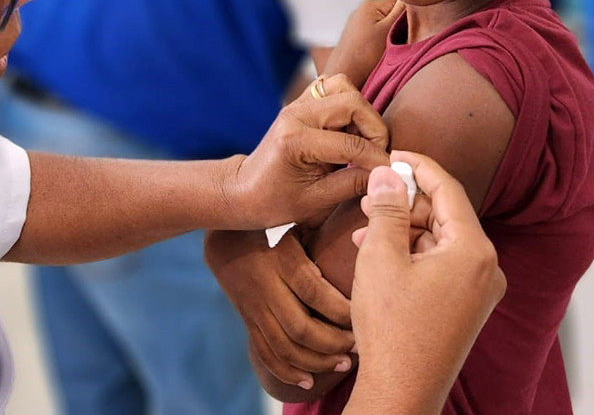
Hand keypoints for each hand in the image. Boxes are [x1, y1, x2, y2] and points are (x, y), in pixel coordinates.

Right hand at [205, 229, 353, 390]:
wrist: (223, 235)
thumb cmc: (273, 219)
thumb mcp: (295, 214)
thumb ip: (325, 219)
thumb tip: (369, 211)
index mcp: (281, 258)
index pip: (314, 292)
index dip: (342, 309)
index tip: (367, 312)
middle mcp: (265, 286)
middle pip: (301, 328)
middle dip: (334, 342)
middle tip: (360, 344)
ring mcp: (253, 307)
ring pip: (284, 347)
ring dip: (317, 361)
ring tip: (345, 362)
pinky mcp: (247, 320)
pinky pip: (265, 352)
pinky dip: (287, 371)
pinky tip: (308, 380)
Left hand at [224, 73, 390, 229]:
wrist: (244, 191)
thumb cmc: (274, 201)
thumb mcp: (316, 201)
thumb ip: (353, 184)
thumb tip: (387, 175)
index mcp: (295, 140)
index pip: (351, 143)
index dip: (377, 159)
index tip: (390, 173)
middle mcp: (296, 114)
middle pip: (352, 102)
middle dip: (373, 129)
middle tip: (376, 154)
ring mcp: (296, 104)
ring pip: (343, 87)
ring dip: (362, 112)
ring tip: (363, 141)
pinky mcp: (300, 102)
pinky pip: (332, 87)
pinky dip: (349, 103)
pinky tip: (351, 129)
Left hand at [323, 0, 402, 87]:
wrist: (344, 73)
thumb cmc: (366, 54)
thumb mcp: (389, 30)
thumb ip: (401, 11)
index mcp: (370, 4)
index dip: (410, 11)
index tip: (413, 25)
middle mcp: (362, 9)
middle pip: (392, 9)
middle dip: (401, 20)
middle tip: (403, 36)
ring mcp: (358, 20)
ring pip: (385, 20)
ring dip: (392, 29)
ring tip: (391, 44)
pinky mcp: (356, 33)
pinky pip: (376, 28)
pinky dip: (382, 36)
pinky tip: (381, 48)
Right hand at [345, 153, 506, 414]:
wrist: (401, 392)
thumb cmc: (392, 329)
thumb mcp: (381, 257)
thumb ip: (387, 208)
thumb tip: (388, 173)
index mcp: (474, 250)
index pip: (447, 188)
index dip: (417, 165)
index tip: (391, 154)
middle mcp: (487, 268)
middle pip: (444, 213)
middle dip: (405, 203)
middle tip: (369, 197)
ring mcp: (480, 290)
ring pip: (440, 239)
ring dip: (403, 230)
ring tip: (364, 230)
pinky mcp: (467, 306)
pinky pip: (442, 264)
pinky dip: (412, 254)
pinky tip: (379, 256)